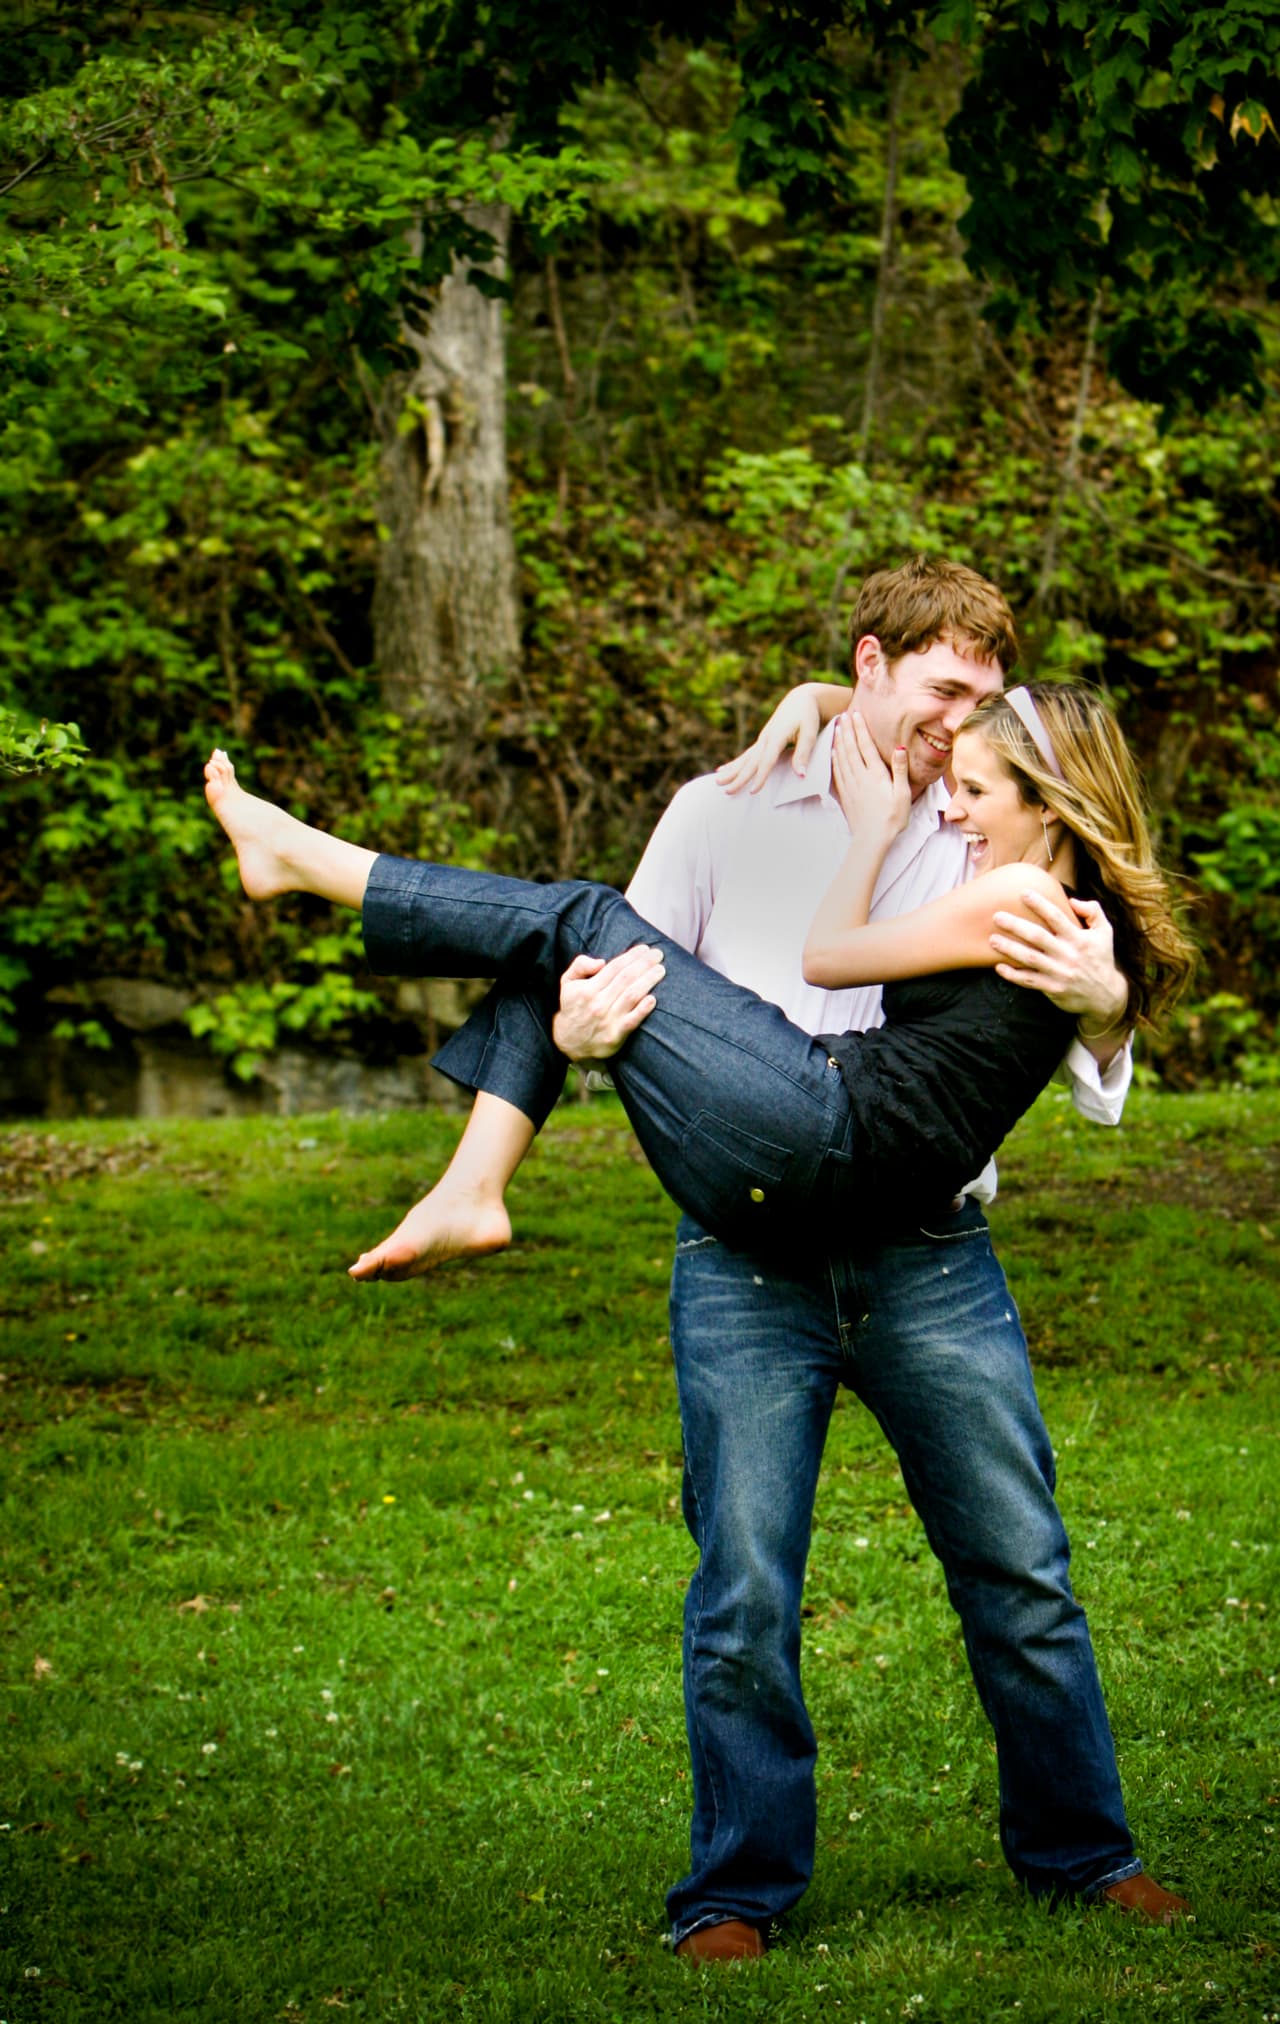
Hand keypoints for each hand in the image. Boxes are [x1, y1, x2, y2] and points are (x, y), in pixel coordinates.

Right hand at [551, 944, 664, 1060]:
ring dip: (648, 981)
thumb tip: (601, 961)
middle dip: (644, 964)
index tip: (644, 949)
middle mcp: (598, 1003)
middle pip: (626, 979)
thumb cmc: (573, 1008)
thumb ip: (580, 966)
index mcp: (588, 989)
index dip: (631, 956)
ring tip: (660, 970)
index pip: (614, 968)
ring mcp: (607, 1020)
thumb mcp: (567, 983)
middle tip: (658, 955)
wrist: (569, 1043)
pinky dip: (643, 1010)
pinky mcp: (615, 1036)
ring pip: (631, 996)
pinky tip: (653, 999)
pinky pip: (632, 1021)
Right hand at [715, 687, 828, 794]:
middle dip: (738, 778)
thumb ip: (803, 753)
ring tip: (717, 782)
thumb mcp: (810, 732)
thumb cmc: (807, 715)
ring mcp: (761, 739)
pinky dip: (734, 764)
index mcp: (776, 736)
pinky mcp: (761, 741)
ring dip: (731, 771)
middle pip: (750, 762)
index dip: (760, 776)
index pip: (767, 760)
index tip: (753, 791)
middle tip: (727, 791)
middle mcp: (765, 738)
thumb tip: (801, 775)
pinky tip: (722, 770)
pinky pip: (745, 755)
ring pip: (744, 758)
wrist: (800, 699)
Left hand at [830, 709, 909, 839]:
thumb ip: (899, 770)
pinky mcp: (845, 795)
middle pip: (851, 748)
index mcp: (876, 775)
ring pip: (842, 758)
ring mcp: (851, 786)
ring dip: (839, 741)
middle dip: (847, 730)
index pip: (866, 746)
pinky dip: (834, 759)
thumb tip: (899, 747)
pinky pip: (837, 772)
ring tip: (837, 727)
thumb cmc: (892, 819)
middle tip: (842, 714)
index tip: (855, 714)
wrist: (871, 840)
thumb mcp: (903, 794)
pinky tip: (833, 752)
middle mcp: (860, 777)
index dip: (860, 728)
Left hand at [990, 892, 1127, 1024]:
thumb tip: (1072, 900)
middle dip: (1016, 926)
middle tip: (996, 916)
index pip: (1057, 917)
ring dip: (1009, 949)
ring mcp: (1060, 973)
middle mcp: (1068, 954)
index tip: (1023, 893)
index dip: (1040, 904)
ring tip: (992, 940)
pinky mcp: (1053, 988)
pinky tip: (998, 967)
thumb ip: (1093, 912)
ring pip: (1030, 959)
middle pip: (1038, 937)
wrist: (1106, 996)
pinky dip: (1013, 975)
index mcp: (1079, 939)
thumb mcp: (1105, 933)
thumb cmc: (1101, 958)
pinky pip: (1029, 981)